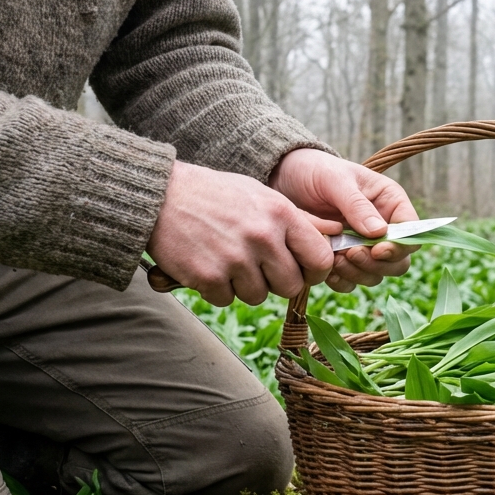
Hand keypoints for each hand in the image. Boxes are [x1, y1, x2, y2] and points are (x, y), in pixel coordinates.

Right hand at [147, 161, 333, 306]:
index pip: (320, 259)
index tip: (303, 271)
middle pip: (290, 285)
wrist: (161, 196)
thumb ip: (296, 220)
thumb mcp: (261, 195)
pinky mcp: (207, 276)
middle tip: (259, 268)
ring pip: (258, 296)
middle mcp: (262, 237)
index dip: (314, 272)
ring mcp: (234, 258)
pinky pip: (226, 300)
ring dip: (244, 286)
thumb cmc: (216, 195)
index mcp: (281, 214)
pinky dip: (217, 290)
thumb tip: (334, 236)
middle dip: (277, 282)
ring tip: (228, 260)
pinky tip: (208, 265)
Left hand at [269, 148, 418, 292]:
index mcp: (390, 203)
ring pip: (376, 275)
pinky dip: (341, 281)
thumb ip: (357, 205)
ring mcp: (363, 247)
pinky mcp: (343, 260)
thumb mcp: (336, 181)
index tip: (377, 250)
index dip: (400, 246)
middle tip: (351, 254)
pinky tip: (327, 269)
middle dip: (376, 264)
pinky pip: (351, 282)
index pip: (411, 232)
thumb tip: (380, 233)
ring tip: (335, 258)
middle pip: (398, 261)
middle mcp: (382, 228)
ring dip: (358, 273)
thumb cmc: (315, 171)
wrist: (283, 179)